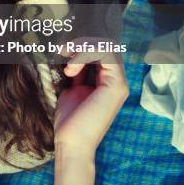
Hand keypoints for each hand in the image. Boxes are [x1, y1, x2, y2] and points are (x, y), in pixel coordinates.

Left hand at [54, 37, 129, 158]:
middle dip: (82, 43)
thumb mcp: (72, 88)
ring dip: (82, 48)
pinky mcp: (116, 85)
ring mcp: (119, 82)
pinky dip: (84, 56)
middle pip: (106, 46)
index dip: (83, 45)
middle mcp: (116, 80)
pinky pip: (105, 55)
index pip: (101, 50)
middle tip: (64, 51)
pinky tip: (71, 69)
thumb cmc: (70, 118)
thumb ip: (77, 72)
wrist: (71, 141)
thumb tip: (71, 54)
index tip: (64, 50)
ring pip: (106, 47)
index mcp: (107, 81)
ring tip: (66, 58)